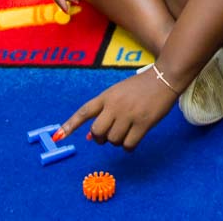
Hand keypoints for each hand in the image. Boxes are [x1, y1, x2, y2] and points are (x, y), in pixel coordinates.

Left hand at [53, 68, 177, 149]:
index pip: (84, 111)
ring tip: (127, 130)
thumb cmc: (141, 86)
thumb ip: (105, 111)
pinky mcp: (143, 123)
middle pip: (97, 132)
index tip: (58, 136)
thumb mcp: (120, 93)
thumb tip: (90, 137)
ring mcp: (129, 114)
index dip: (70, 124)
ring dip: (118, 141)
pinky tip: (135, 137)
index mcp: (107, 95)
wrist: (165, 77)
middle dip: (100, 138)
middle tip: (108, 135)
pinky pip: (128, 145)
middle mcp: (115, 105)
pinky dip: (129, 146)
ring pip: (113, 140)